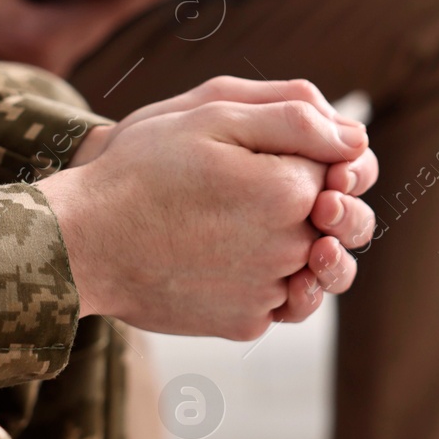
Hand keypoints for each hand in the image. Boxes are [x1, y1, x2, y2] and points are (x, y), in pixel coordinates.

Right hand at [38, 95, 376, 338]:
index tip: (294, 151)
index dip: (329, 158)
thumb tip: (356, 138)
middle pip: (343, 226)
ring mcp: (268, 292)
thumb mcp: (213, 114)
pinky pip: (280, 302)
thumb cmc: (140, 170)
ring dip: (312, 250)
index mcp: (291, 191)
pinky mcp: (245, 323)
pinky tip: (238, 260)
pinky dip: (272, 283)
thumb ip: (295, 117)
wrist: (81, 244)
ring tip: (274, 231)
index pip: (345, 171)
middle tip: (291, 191)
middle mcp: (291, 249)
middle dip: (332, 205)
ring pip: (319, 271)